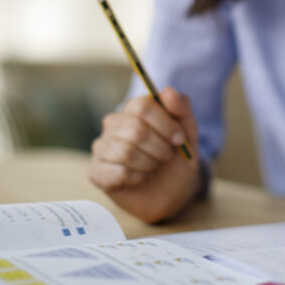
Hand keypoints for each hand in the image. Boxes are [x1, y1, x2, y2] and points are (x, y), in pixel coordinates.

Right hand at [88, 86, 201, 223]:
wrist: (171, 192)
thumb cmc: (175, 158)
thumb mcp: (187, 132)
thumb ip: (181, 108)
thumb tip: (167, 91)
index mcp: (133, 109)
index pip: (142, 106)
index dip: (165, 124)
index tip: (179, 139)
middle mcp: (113, 124)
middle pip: (135, 129)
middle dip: (160, 147)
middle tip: (166, 156)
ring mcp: (101, 147)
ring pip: (126, 151)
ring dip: (149, 163)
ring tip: (153, 166)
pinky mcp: (96, 172)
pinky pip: (119, 172)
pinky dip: (138, 177)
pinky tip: (140, 178)